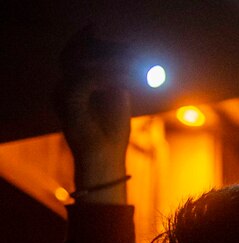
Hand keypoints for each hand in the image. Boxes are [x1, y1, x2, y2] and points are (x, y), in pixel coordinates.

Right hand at [58, 32, 132, 190]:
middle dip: (106, 48)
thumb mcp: (118, 98)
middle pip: (76, 52)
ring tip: (134, 64)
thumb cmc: (112, 133)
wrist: (104, 160)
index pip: (78, 52)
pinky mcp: (67, 105)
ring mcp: (62, 94)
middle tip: (133, 51)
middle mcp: (63, 86)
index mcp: (73, 84)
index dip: (100, 44)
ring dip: (109, 59)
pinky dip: (107, 75)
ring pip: (78, 62)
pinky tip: (126, 79)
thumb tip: (129, 55)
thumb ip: (116, 76)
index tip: (129, 46)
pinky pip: (84, 80)